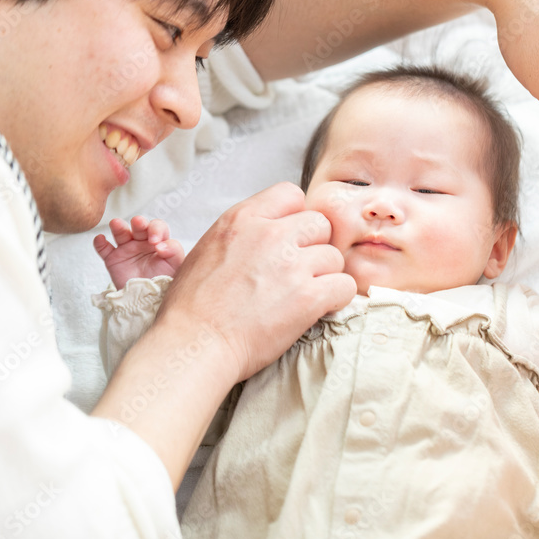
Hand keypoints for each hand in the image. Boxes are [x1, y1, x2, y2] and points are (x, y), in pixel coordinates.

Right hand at [94, 217, 185, 289]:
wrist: (149, 300)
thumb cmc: (165, 281)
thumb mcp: (176, 265)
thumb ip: (174, 251)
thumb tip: (160, 246)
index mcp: (159, 241)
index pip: (158, 228)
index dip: (157, 230)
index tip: (156, 243)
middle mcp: (142, 242)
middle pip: (140, 226)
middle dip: (139, 223)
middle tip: (139, 224)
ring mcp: (127, 250)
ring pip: (121, 233)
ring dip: (118, 227)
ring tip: (116, 224)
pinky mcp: (113, 260)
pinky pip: (104, 249)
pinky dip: (100, 243)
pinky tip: (100, 239)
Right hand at [155, 182, 356, 380]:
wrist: (194, 344)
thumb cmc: (193, 306)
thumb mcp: (207, 248)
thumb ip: (243, 233)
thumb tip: (269, 231)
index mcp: (242, 219)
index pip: (291, 194)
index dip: (295, 217)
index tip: (290, 239)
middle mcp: (270, 235)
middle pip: (319, 224)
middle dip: (313, 247)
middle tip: (299, 272)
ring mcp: (292, 265)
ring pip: (334, 256)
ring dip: (324, 276)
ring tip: (303, 294)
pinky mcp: (308, 296)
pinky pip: (345, 285)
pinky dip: (337, 298)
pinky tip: (318, 308)